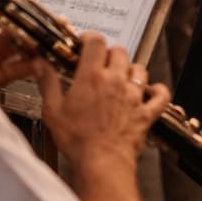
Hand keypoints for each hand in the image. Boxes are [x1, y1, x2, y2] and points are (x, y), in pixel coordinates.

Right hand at [36, 33, 166, 168]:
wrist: (101, 162)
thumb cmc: (76, 139)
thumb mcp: (52, 110)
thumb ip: (48, 83)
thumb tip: (40, 63)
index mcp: (92, 76)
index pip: (96, 42)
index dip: (90, 38)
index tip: (84, 43)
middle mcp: (116, 80)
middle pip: (119, 52)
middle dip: (109, 55)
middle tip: (99, 65)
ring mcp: (134, 94)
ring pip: (139, 69)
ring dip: (130, 70)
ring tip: (121, 79)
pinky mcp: (146, 110)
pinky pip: (161, 94)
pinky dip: (158, 91)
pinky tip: (151, 92)